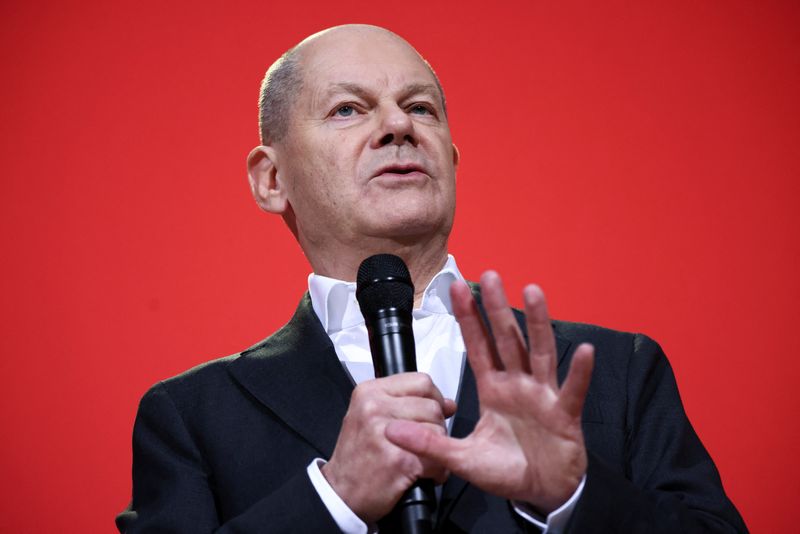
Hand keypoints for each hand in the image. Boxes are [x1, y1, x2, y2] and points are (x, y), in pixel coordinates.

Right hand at [322, 373, 456, 522]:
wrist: (340, 493)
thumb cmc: (357, 456)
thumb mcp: (370, 416)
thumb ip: (406, 403)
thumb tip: (448, 403)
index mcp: (369, 392)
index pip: (422, 382)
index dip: (433, 399)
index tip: (428, 414)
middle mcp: (375, 408)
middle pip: (433, 407)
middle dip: (434, 427)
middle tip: (418, 443)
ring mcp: (387, 433)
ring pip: (438, 431)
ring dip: (436, 450)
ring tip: (417, 459)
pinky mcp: (400, 460)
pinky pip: (437, 459)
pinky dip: (436, 472)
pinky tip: (421, 474)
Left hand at [385, 271, 593, 513]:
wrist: (543, 492)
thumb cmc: (507, 470)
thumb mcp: (461, 459)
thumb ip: (429, 445)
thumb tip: (391, 432)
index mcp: (493, 390)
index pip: (478, 347)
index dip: (468, 319)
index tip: (456, 289)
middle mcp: (518, 384)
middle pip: (507, 339)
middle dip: (496, 308)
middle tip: (488, 276)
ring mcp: (543, 396)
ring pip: (539, 353)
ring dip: (537, 322)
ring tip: (532, 291)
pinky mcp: (565, 414)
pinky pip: (573, 390)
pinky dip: (579, 372)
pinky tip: (583, 351)